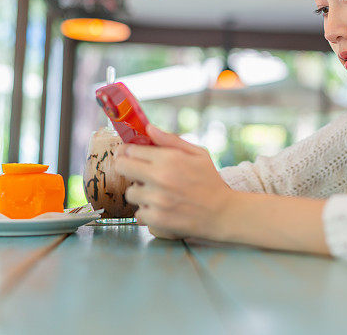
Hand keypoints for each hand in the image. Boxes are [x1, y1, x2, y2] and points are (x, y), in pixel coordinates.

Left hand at [114, 124, 232, 240]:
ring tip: (156, 194)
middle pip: (122, 167)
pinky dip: (147, 213)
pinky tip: (161, 209)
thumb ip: (171, 140)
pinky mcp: (157, 219)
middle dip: (127, 168)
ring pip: (130, 193)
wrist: (223, 213)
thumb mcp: (198, 153)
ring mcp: (157, 199)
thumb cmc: (211, 181)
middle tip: (137, 173)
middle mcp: (160, 177)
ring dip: (140, 193)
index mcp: (169, 158)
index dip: (128, 152)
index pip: (131, 150)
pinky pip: (138, 214)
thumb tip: (149, 128)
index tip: (130, 155)